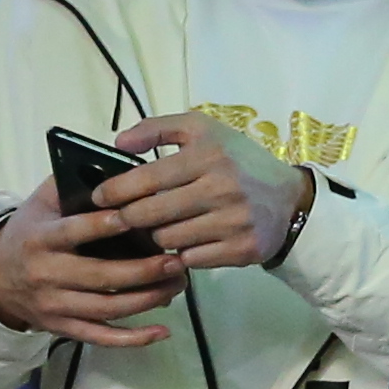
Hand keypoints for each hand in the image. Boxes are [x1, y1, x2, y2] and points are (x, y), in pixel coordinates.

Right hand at [0, 197, 187, 349]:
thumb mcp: (39, 203)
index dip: (104, 226)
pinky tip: (162, 330)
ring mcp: (55, 306)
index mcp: (41, 238)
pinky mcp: (64, 329)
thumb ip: (70, 183)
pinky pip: (101, 338)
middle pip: (100, 277)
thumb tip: (112, 167)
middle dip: (143, 270)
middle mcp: (47, 275)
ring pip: (107, 309)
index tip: (137, 217)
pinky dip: (133, 339)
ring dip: (147, 299)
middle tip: (176, 260)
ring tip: (177, 284)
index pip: (75, 232)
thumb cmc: (29, 233)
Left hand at [88, 113, 312, 275]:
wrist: (290, 200)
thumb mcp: (203, 131)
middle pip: (150, 214)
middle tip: (122, 218)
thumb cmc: (238, 162)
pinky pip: (190, 260)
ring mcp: (232, 221)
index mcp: (207, 154)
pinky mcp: (241, 250)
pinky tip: (183, 243)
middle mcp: (220, 187)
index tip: (99, 198)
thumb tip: (118, 142)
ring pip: (166, 240)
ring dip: (156, 237)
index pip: (146, 177)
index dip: (114, 191)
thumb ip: (158, 129)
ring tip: (158, 228)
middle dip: (129, 218)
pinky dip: (181, 254)